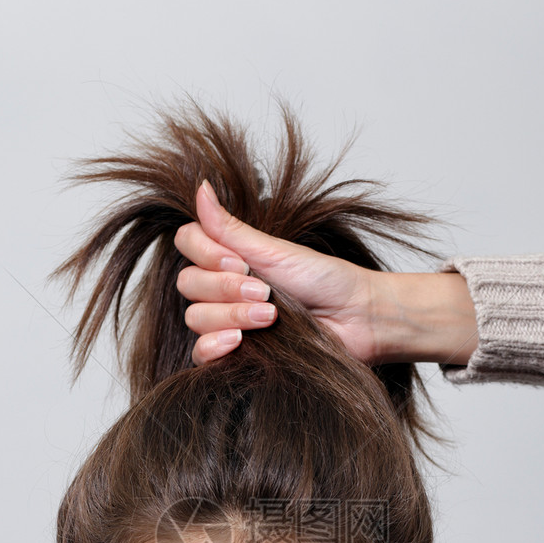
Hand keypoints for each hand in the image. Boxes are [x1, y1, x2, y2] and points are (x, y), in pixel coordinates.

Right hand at [174, 183, 478, 367]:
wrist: (355, 319)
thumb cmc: (325, 281)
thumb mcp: (276, 250)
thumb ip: (231, 229)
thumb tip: (201, 188)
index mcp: (230, 256)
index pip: (187, 244)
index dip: (205, 252)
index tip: (240, 260)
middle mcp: (223, 287)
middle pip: (189, 284)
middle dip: (226, 288)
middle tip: (266, 291)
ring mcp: (227, 320)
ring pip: (196, 318)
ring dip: (231, 315)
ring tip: (270, 316)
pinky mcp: (234, 354)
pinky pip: (201, 353)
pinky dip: (214, 346)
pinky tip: (237, 341)